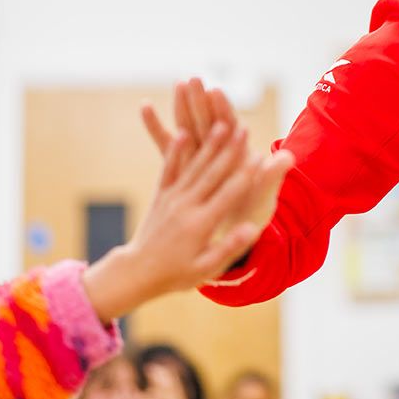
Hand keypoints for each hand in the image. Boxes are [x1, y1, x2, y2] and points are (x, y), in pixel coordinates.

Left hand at [82, 117, 289, 323]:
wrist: (137, 272)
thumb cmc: (176, 274)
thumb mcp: (205, 269)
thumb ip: (228, 247)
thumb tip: (252, 229)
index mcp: (201, 224)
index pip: (228, 195)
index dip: (246, 176)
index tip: (261, 158)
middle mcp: (186, 206)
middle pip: (213, 173)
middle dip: (230, 150)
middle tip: (244, 129)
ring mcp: (172, 198)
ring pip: (194, 165)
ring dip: (208, 144)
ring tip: (221, 124)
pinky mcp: (161, 195)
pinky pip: (169, 168)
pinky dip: (176, 150)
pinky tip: (182, 132)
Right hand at [143, 79, 290, 233]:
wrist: (236, 230)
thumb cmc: (252, 212)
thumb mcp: (264, 195)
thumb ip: (271, 176)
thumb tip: (289, 157)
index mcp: (239, 155)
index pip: (231, 128)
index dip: (224, 111)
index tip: (216, 92)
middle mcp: (221, 151)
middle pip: (209, 121)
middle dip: (202, 100)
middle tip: (193, 79)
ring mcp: (201, 155)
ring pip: (189, 126)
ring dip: (183, 106)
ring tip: (177, 83)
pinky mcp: (185, 163)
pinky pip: (167, 143)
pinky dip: (157, 126)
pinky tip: (145, 107)